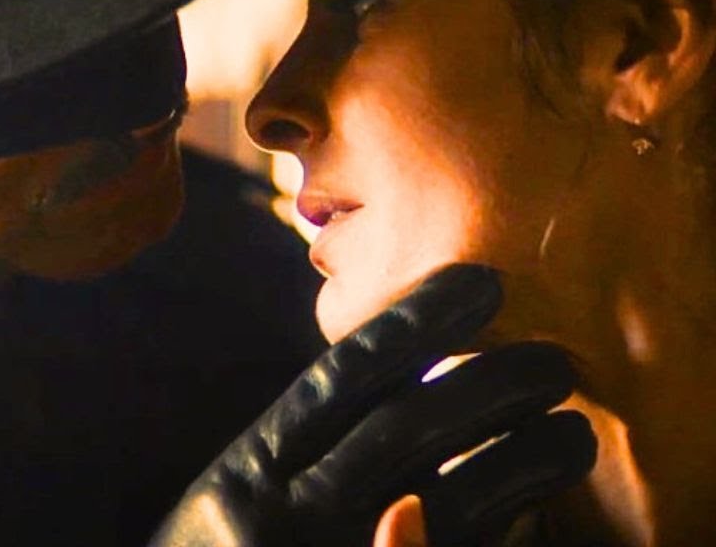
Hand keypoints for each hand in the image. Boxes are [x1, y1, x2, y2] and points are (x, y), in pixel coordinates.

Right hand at [149, 264, 596, 546]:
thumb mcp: (233, 499)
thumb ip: (297, 450)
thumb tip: (390, 386)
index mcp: (249, 471)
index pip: (341, 378)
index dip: (414, 324)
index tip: (479, 284)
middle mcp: (282, 515)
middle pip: (402, 431)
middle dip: (488, 385)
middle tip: (554, 360)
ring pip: (445, 502)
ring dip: (519, 461)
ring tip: (572, 431)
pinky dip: (503, 529)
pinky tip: (542, 506)